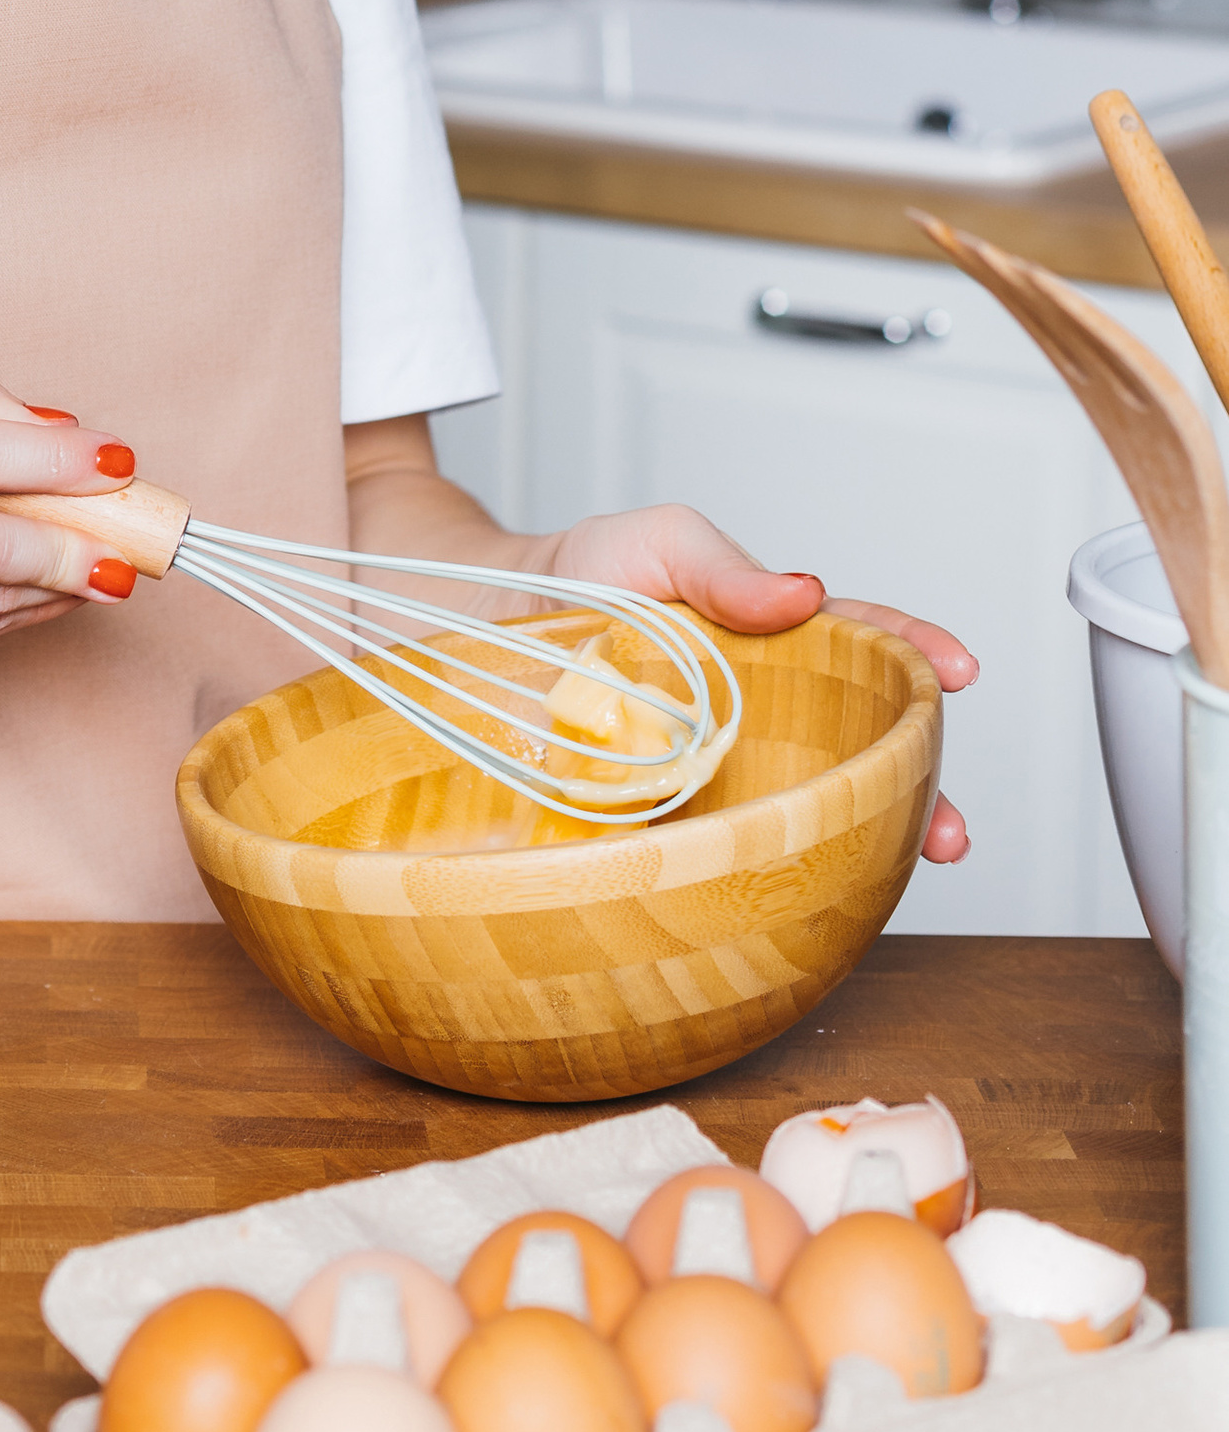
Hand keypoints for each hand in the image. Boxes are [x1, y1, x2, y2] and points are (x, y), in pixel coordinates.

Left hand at [537, 504, 977, 865]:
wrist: (470, 627)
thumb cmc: (576, 575)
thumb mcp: (655, 541)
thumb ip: (726, 567)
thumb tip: (808, 591)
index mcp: (770, 647)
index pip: (863, 650)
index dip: (918, 658)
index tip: (961, 672)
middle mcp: (755, 718)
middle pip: (857, 751)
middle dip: (920, 787)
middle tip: (952, 828)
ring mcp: (713, 775)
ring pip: (808, 811)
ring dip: (865, 841)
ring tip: (901, 864)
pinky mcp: (663, 822)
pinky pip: (727, 852)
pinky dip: (770, 874)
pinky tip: (796, 890)